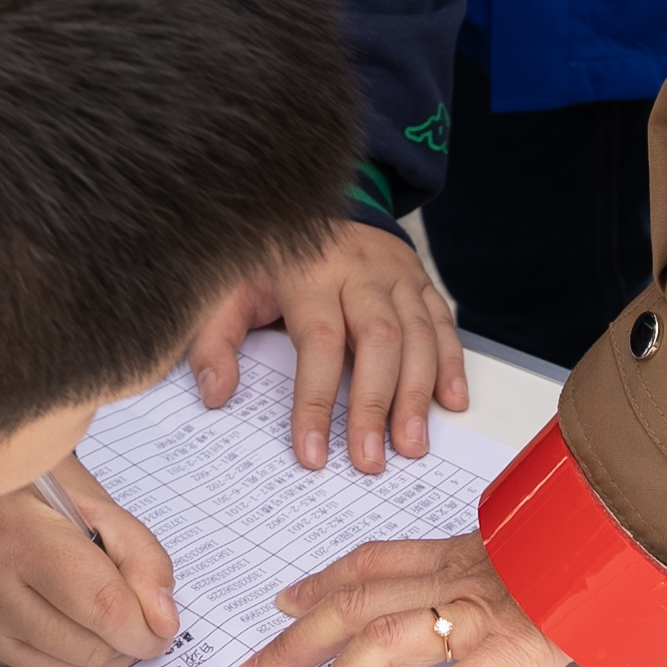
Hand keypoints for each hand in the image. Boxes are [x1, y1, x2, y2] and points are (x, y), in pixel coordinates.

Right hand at [0, 458, 179, 666]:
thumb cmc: (22, 479)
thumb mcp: (89, 496)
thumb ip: (137, 553)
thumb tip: (163, 620)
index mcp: (17, 527)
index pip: (100, 604)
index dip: (144, 628)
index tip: (161, 628)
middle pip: (84, 646)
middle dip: (126, 643)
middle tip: (138, 619)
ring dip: (100, 656)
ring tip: (108, 621)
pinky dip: (66, 659)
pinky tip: (73, 627)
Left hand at [191, 217, 465, 472]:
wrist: (312, 205)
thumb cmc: (269, 258)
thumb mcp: (226, 288)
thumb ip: (214, 339)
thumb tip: (216, 394)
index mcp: (309, 270)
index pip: (319, 341)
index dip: (317, 401)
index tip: (313, 454)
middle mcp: (360, 269)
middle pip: (379, 338)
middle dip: (376, 404)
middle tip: (371, 461)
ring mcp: (397, 272)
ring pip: (418, 334)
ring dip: (418, 393)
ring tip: (412, 445)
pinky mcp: (421, 279)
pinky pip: (442, 322)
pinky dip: (452, 363)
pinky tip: (451, 402)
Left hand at [236, 533, 568, 666]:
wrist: (632, 538)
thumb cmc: (591, 545)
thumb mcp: (536, 542)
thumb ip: (504, 560)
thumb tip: (499, 577)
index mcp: (460, 552)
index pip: (373, 561)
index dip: (323, 580)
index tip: (288, 599)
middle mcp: (455, 577)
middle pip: (353, 602)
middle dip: (296, 641)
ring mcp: (476, 613)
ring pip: (379, 641)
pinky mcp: (505, 651)